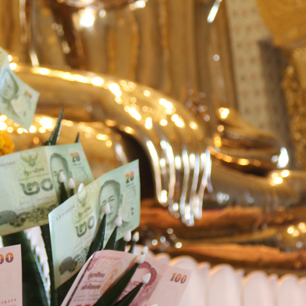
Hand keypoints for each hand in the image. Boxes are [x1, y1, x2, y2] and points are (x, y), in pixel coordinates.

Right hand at [11, 64, 209, 224]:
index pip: (202, 153)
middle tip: (189, 215)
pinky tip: (161, 198)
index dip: (201, 178)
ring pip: (179, 162)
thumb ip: (171, 135)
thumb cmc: (126, 111)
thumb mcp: (153, 119)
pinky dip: (163, 180)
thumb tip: (183, 161)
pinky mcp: (144, 126)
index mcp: (183, 115)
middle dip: (192, 191)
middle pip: (193, 160)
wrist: (103, 91)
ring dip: (179, 190)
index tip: (198, 200)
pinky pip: (160, 158)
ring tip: (175, 211)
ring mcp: (161, 120)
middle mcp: (177, 117)